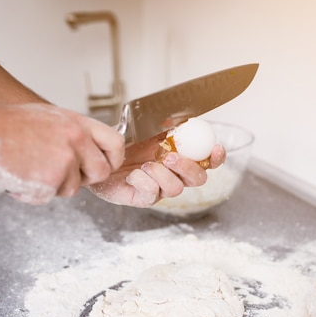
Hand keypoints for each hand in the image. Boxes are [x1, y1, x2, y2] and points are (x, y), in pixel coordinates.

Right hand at [0, 103, 124, 203]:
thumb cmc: (8, 124)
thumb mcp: (50, 117)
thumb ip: (74, 133)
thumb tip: (90, 151)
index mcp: (78, 123)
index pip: (116, 143)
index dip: (114, 159)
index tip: (107, 165)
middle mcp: (76, 140)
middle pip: (101, 172)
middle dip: (85, 179)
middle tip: (63, 174)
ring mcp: (65, 161)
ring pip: (73, 188)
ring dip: (55, 186)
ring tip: (32, 169)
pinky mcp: (51, 180)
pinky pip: (51, 196)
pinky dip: (36, 194)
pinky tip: (22, 177)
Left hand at [87, 133, 226, 206]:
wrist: (99, 154)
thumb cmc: (125, 142)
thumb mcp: (146, 127)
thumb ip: (166, 124)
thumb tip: (183, 118)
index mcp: (181, 156)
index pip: (208, 161)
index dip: (216, 158)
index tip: (215, 149)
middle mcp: (175, 174)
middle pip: (198, 178)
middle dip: (187, 167)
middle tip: (170, 158)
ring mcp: (161, 189)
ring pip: (176, 188)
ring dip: (161, 174)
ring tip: (144, 165)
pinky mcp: (144, 198)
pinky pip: (151, 194)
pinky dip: (142, 181)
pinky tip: (132, 174)